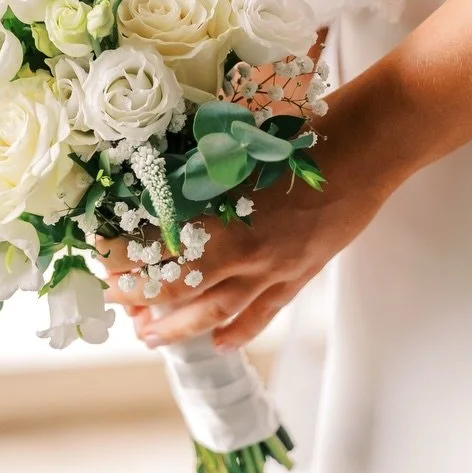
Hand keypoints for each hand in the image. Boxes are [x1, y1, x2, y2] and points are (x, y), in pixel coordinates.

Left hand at [123, 93, 399, 353]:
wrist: (369, 141)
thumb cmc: (308, 127)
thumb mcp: (244, 138)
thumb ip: (205, 166)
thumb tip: (162, 180)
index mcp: (225, 208)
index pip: (160, 244)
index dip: (128, 255)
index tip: (102, 257)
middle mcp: (245, 246)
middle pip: (181, 285)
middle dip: (142, 296)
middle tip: (116, 303)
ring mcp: (276, 265)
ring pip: (217, 310)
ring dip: (179, 327)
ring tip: (150, 337)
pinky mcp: (303, 271)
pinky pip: (265, 311)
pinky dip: (239, 331)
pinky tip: (218, 345)